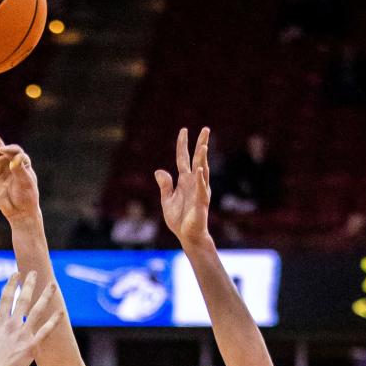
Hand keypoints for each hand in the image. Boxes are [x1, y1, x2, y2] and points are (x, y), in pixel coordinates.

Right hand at [0, 270, 60, 365]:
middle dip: (30, 284)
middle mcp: (12, 324)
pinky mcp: (31, 346)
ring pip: (37, 311)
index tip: (17, 274)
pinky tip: (61, 312)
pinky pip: (46, 331)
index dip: (12, 284)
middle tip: (36, 273)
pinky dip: (54, 321)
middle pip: (23, 299)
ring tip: (53, 286)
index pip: (6, 297)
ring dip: (45, 297)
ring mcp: (23, 334)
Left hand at [155, 126, 211, 245]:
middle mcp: (193, 183)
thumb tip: (159, 171)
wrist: (188, 236)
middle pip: (197, 159)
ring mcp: (199, 191)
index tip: (184, 130)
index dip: (183, 144)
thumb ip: (165, 186)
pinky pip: (201, 188)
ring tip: (204, 145)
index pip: (183, 158)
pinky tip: (198, 169)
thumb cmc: (179, 220)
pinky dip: (199, 179)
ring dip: (202, 158)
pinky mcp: (201, 202)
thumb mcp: (167, 201)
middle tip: (206, 129)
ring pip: (202, 171)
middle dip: (201, 144)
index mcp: (184, 181)